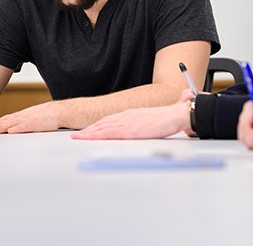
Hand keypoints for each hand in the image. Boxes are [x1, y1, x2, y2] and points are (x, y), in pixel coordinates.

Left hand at [0, 101, 61, 133]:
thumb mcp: (30, 119)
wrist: (60, 111)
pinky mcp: (36, 123)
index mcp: (19, 116)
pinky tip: (10, 131)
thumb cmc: (46, 116)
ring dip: (0, 128)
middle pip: (2, 122)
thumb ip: (20, 123)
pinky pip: (26, 126)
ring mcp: (28, 119)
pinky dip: (18, 128)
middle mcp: (21, 116)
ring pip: (11, 124)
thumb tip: (10, 130)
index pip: (1, 120)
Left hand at [72, 99, 191, 139]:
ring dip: (89, 133)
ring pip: (102, 127)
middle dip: (89, 129)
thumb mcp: (153, 120)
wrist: (175, 114)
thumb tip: (144, 127)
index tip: (88, 130)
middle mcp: (127, 116)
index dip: (98, 125)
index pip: (110, 120)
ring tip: (78, 137)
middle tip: (77, 135)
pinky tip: (89, 138)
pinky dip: (96, 135)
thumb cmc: (169, 118)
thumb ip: (146, 123)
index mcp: (132, 114)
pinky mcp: (129, 130)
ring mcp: (127, 122)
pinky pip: (108, 133)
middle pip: (103, 123)